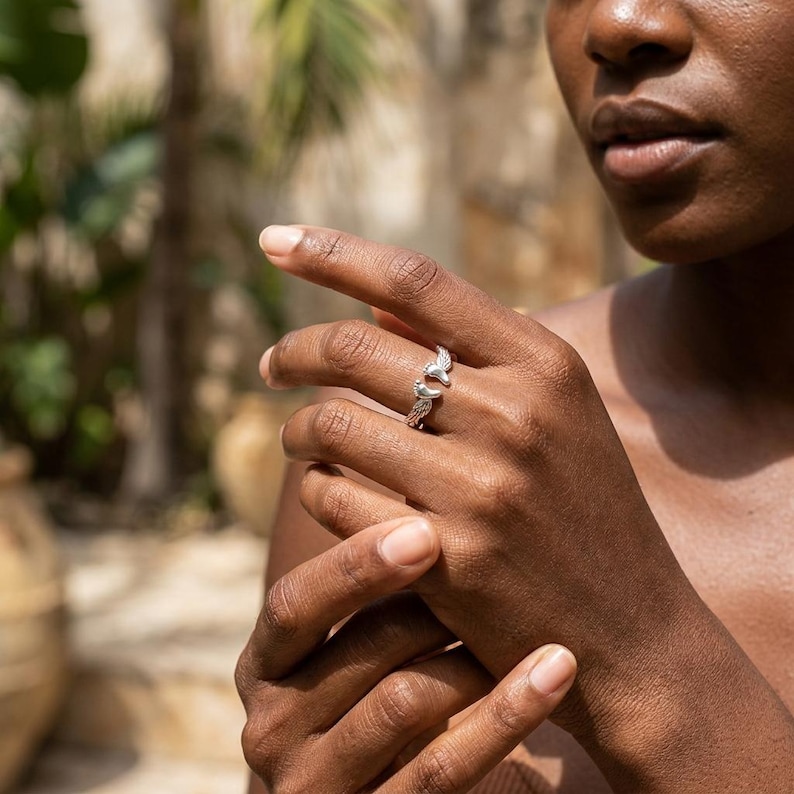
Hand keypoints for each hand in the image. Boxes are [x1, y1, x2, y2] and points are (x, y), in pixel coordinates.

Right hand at [236, 516, 576, 793]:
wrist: (382, 792)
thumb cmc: (377, 690)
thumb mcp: (355, 643)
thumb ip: (364, 583)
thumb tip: (417, 463)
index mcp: (265, 665)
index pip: (293, 604)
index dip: (352, 565)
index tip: (422, 526)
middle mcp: (272, 726)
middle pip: (354, 652)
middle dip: (428, 605)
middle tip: (494, 558)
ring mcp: (315, 786)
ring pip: (405, 703)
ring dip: (473, 654)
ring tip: (531, 617)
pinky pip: (445, 767)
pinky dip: (508, 713)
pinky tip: (555, 668)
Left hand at [258, 225, 702, 743]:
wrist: (632, 631)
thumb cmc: (583, 511)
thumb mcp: (556, 415)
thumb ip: (474, 351)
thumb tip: (371, 300)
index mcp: (543, 364)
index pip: (415, 279)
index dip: (332, 252)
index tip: (272, 241)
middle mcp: (514, 414)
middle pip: (355, 347)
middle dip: (293, 351)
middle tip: (270, 363)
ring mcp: (481, 487)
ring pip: (332, 424)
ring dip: (298, 428)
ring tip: (299, 438)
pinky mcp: (448, 557)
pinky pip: (335, 497)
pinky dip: (317, 487)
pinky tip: (329, 492)